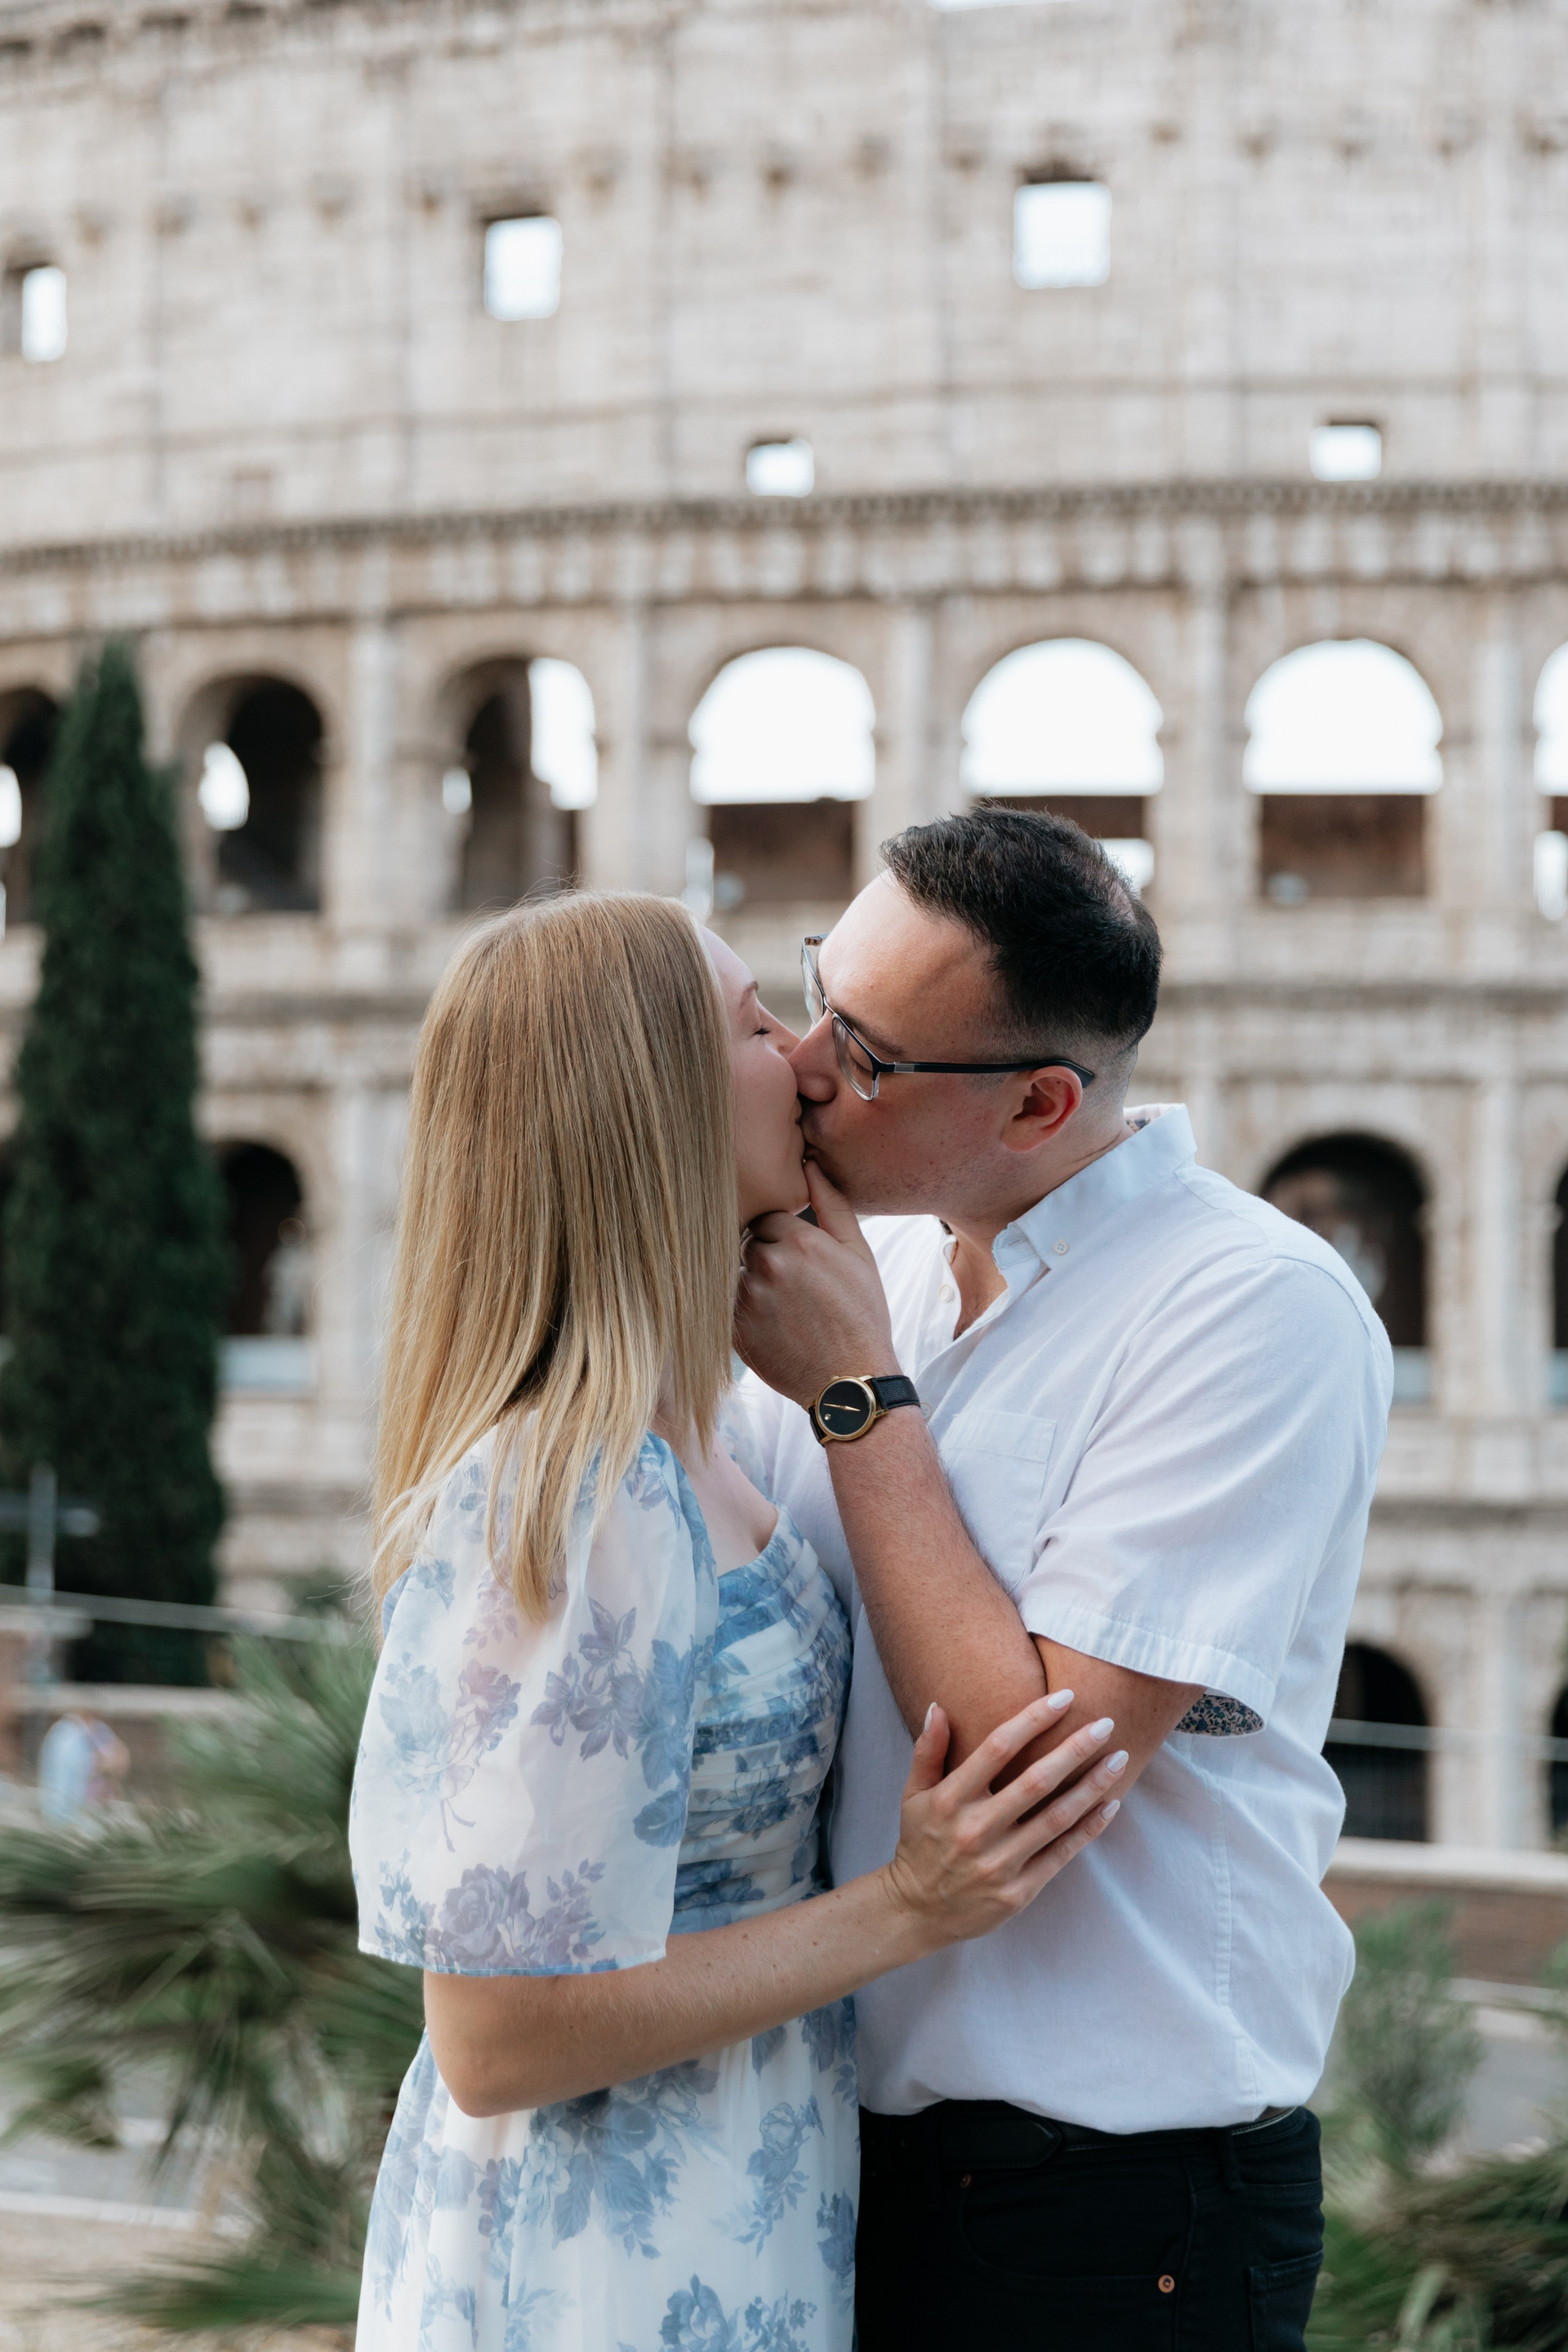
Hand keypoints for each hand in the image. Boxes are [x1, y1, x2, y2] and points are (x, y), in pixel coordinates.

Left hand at [736, 1160, 897, 1406]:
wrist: (851, 1381)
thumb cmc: (861, 1316)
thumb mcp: (858, 1255)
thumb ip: (832, 1205)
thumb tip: (808, 1164)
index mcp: (798, 1241)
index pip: (766, 1218)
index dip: (781, 1238)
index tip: (798, 1259)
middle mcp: (767, 1266)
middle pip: (748, 1244)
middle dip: (766, 1259)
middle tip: (794, 1289)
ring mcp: (747, 1298)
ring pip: (736, 1274)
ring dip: (753, 1285)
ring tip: (785, 1311)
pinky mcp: (733, 1329)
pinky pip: (726, 1305)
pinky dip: (744, 1312)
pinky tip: (772, 1328)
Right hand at [881, 1693, 1125, 1951]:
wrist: (918, 1910)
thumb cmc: (919, 1843)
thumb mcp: (913, 1794)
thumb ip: (928, 1750)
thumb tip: (939, 1706)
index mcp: (951, 1800)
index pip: (997, 1748)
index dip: (1032, 1719)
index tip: (1063, 1697)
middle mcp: (976, 1829)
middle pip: (1035, 1782)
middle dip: (1075, 1749)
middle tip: (1106, 1723)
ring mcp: (999, 1863)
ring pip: (1057, 1818)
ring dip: (1092, 1786)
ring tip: (1119, 1760)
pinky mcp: (1019, 1891)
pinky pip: (1062, 1854)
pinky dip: (1089, 1829)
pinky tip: (1111, 1805)